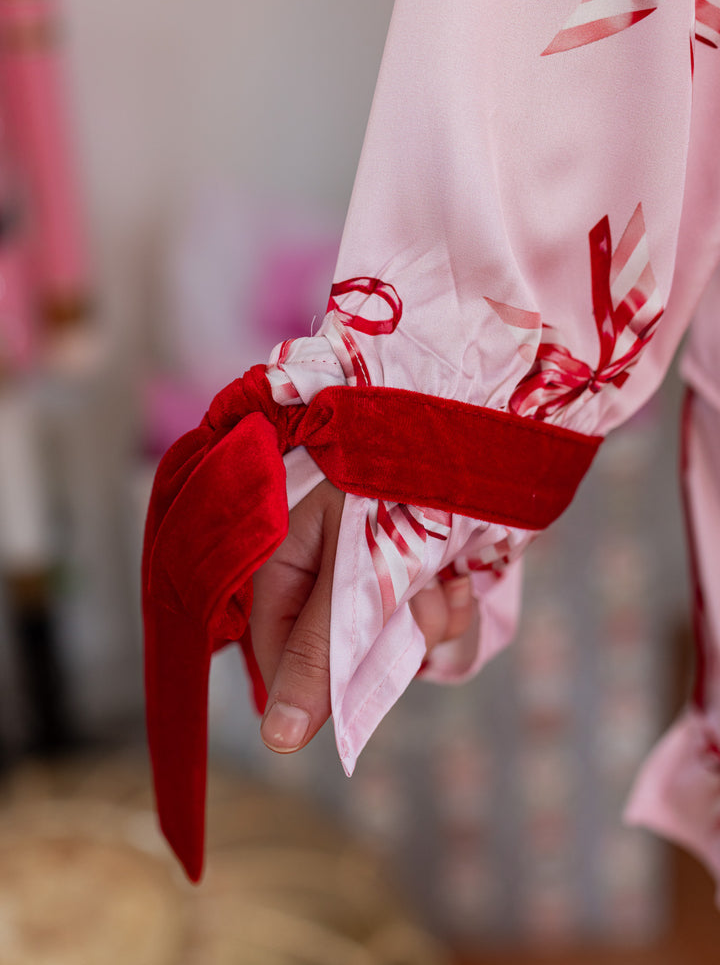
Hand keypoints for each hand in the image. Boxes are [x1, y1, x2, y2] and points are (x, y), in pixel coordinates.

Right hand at [251, 480, 474, 753]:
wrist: (477, 412)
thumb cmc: (403, 478)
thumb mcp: (354, 567)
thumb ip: (320, 653)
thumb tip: (278, 742)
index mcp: (280, 557)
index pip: (278, 653)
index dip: (321, 677)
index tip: (364, 679)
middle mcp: (319, 566)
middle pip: (342, 652)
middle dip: (389, 639)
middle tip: (417, 599)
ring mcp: (367, 568)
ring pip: (390, 641)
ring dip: (426, 620)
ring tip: (444, 575)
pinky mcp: (410, 569)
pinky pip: (425, 622)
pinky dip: (450, 606)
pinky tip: (463, 578)